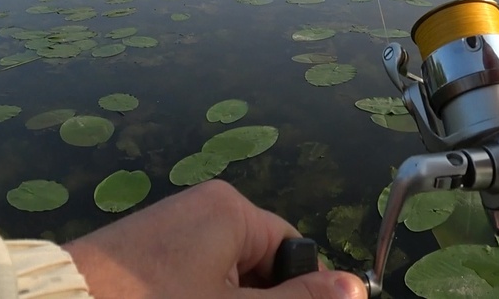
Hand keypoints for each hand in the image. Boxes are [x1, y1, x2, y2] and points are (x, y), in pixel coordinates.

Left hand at [64, 179, 364, 298]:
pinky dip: (192, 298)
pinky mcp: (142, 251)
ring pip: (221, 276)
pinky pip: (187, 277)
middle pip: (257, 264)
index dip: (296, 292)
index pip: (291, 250)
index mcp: (230, 210)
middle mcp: (201, 208)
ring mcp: (168, 228)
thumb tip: (356, 289)